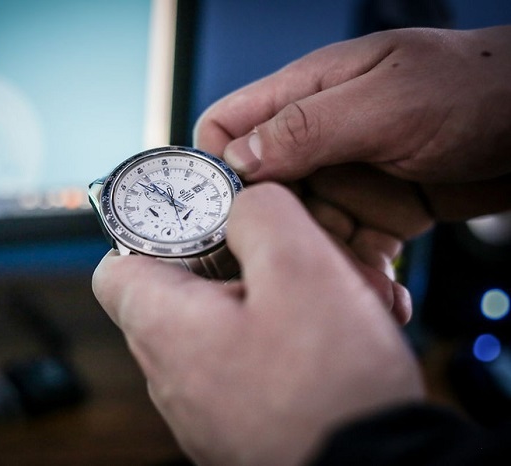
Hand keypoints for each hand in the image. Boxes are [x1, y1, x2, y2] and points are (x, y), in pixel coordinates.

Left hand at [93, 183, 423, 465]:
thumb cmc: (331, 388)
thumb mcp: (302, 268)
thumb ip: (262, 215)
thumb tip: (244, 205)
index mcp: (165, 328)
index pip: (115, 264)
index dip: (153, 228)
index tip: (199, 215)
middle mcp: (170, 374)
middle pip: (175, 290)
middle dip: (226, 259)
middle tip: (277, 251)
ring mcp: (200, 405)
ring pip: (215, 326)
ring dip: (259, 299)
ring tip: (313, 297)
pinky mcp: (232, 424)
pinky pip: (238, 363)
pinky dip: (271, 339)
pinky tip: (319, 340)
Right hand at [194, 26, 510, 321]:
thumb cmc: (480, 87)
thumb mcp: (390, 100)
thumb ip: (308, 126)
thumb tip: (236, 156)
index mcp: (308, 94)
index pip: (228, 128)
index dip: (216, 171)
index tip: (227, 216)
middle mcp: (320, 138)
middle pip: (266, 195)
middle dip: (284, 237)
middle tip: (308, 272)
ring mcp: (350, 177)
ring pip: (309, 232)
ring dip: (332, 267)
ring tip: (369, 294)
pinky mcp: (380, 210)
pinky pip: (353, 249)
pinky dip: (366, 276)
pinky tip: (388, 297)